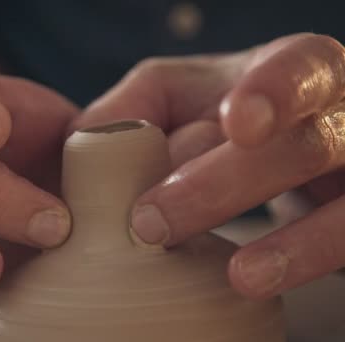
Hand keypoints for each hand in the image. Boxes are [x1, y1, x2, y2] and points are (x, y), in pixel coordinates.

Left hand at [74, 33, 344, 298]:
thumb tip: (87, 143)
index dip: (273, 93)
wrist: (297, 141)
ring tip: (234, 273)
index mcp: (296, 72)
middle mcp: (339, 116)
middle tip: (151, 222)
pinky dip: (305, 261)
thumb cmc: (226, 111)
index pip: (299, 69)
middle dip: (223, 185)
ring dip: (283, 240)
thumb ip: (134, 107)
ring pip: (340, 203)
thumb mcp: (182, 93)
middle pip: (301, 144)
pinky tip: (255, 279)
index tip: (238, 125)